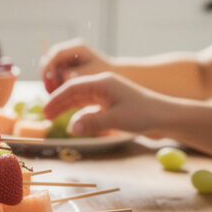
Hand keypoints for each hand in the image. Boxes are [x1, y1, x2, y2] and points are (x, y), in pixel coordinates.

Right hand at [40, 39, 112, 92]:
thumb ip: (78, 75)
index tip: (48, 84)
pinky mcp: (68, 69)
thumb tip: (64, 77)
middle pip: (49, 62)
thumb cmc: (109, 75)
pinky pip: (56, 77)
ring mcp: (68, 60)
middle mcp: (71, 51)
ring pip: (51, 71)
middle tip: (49, 92)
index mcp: (77, 48)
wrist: (119, 77)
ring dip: (51, 84)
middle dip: (48, 78)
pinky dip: (56, 87)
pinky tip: (60, 97)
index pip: (55, 55)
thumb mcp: (93, 75)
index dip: (48, 69)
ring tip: (55, 97)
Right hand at [43, 72, 171, 135]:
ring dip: (67, 107)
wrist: (166, 116)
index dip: (57, 98)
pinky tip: (74, 123)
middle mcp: (103, 85)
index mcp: (103, 82)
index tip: (46, 111)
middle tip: (45, 116)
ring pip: (81, 99)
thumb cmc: (143, 114)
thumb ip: (92, 123)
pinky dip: (79, 113)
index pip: (73, 87)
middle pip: (74, 91)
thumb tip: (70, 128)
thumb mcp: (116, 119)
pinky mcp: (112, 103)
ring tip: (53, 118)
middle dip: (59, 102)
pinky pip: (90, 106)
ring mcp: (107, 94)